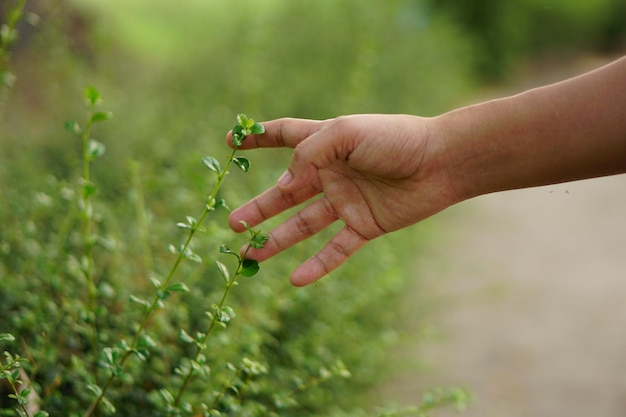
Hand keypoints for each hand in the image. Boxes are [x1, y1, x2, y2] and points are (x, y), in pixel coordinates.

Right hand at [227, 114, 457, 285]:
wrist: (441, 162)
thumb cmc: (395, 138)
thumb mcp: (346, 133)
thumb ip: (309, 154)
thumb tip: (283, 185)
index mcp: (325, 143)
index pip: (284, 135)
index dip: (258, 137)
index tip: (231, 142)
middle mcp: (332, 174)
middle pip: (286, 193)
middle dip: (259, 208)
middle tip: (233, 225)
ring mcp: (347, 201)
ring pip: (304, 225)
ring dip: (277, 241)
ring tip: (250, 257)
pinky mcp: (365, 225)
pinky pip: (336, 249)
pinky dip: (317, 265)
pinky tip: (296, 280)